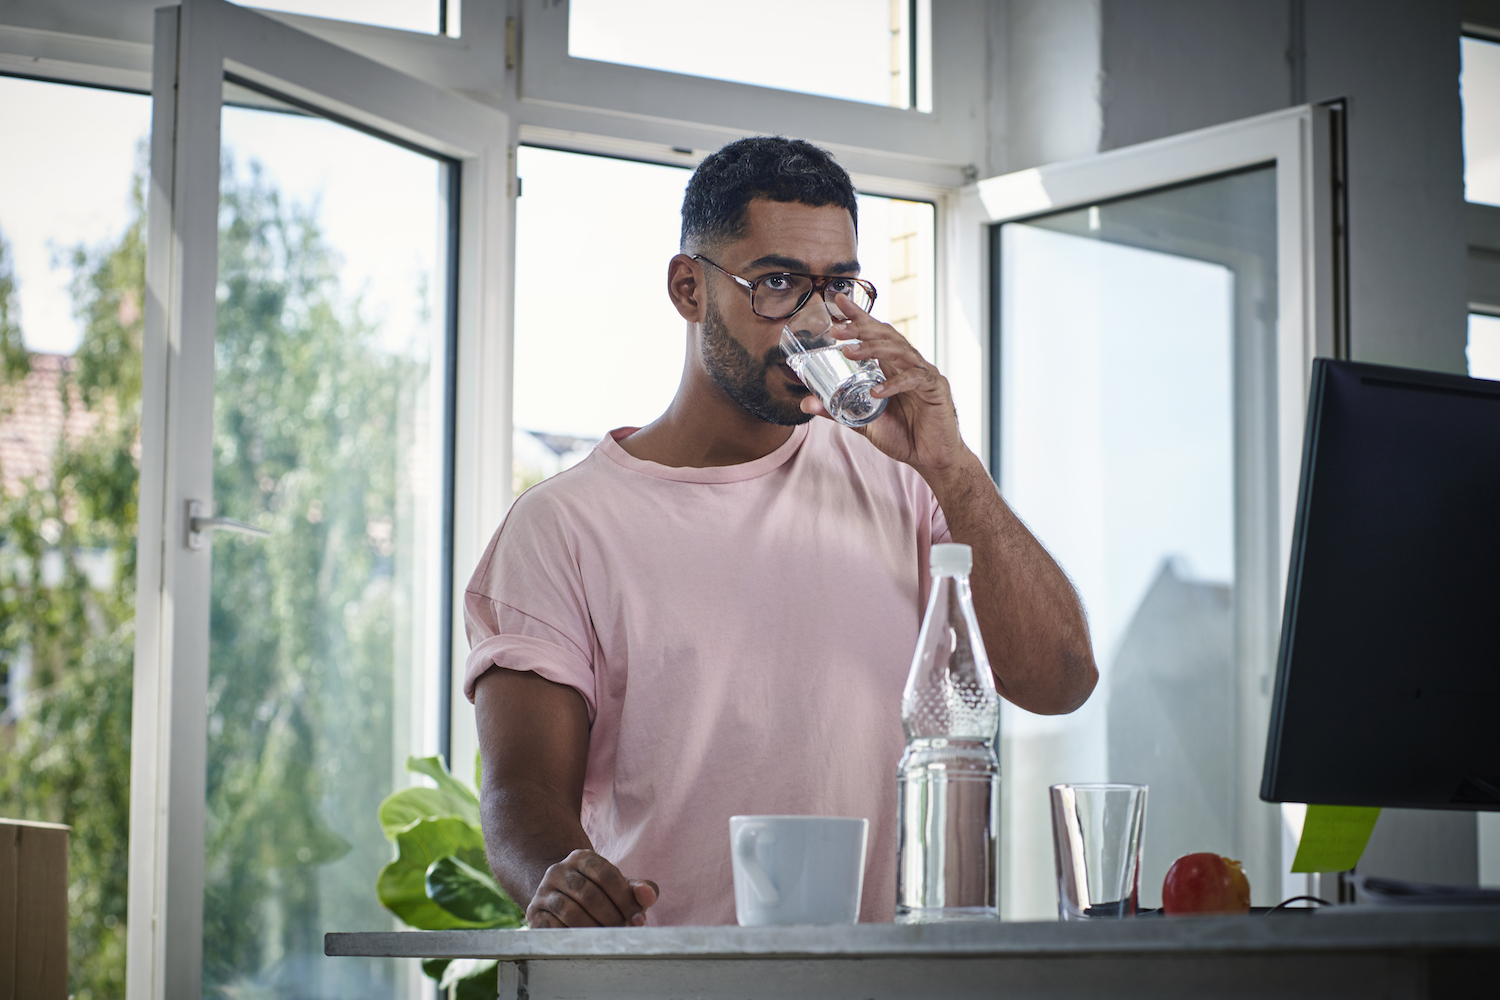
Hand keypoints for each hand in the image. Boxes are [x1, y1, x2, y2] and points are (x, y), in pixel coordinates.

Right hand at [526, 848, 658, 927]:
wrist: (562, 898)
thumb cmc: (600, 894)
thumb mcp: (620, 888)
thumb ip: (639, 889)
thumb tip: (648, 895)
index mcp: (582, 858)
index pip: (607, 875)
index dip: (626, 899)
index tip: (639, 919)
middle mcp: (558, 870)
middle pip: (589, 894)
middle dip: (611, 917)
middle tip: (623, 931)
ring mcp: (543, 891)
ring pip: (570, 912)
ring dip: (593, 929)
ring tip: (608, 938)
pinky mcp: (534, 913)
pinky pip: (553, 927)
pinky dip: (572, 937)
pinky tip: (586, 942)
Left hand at [800, 292, 970, 483]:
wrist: (931, 458)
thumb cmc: (903, 436)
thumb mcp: (864, 423)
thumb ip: (838, 412)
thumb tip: (806, 404)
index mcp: (892, 366)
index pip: (874, 334)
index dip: (858, 316)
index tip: (837, 301)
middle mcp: (908, 364)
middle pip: (886, 335)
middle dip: (861, 327)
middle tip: (836, 328)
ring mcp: (924, 374)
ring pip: (899, 351)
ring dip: (872, 349)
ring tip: (848, 352)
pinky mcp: (936, 389)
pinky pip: (914, 378)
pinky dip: (893, 383)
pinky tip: (875, 391)